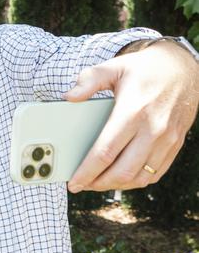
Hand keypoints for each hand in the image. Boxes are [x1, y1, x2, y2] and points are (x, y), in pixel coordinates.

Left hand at [67, 41, 198, 192]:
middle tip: (82, 184)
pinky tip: (121, 177)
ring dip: (117, 185)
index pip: (105, 151)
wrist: (182, 68)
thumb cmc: (145, 69)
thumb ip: (89, 80)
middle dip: (98, 183)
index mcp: (133, 111)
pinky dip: (136, 181)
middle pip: (122, 171)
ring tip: (98, 182)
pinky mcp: (176, 145)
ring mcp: (167, 140)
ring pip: (140, 177)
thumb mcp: (114, 67)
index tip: (73, 182)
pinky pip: (155, 174)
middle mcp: (153, 129)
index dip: (87, 171)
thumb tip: (69, 97)